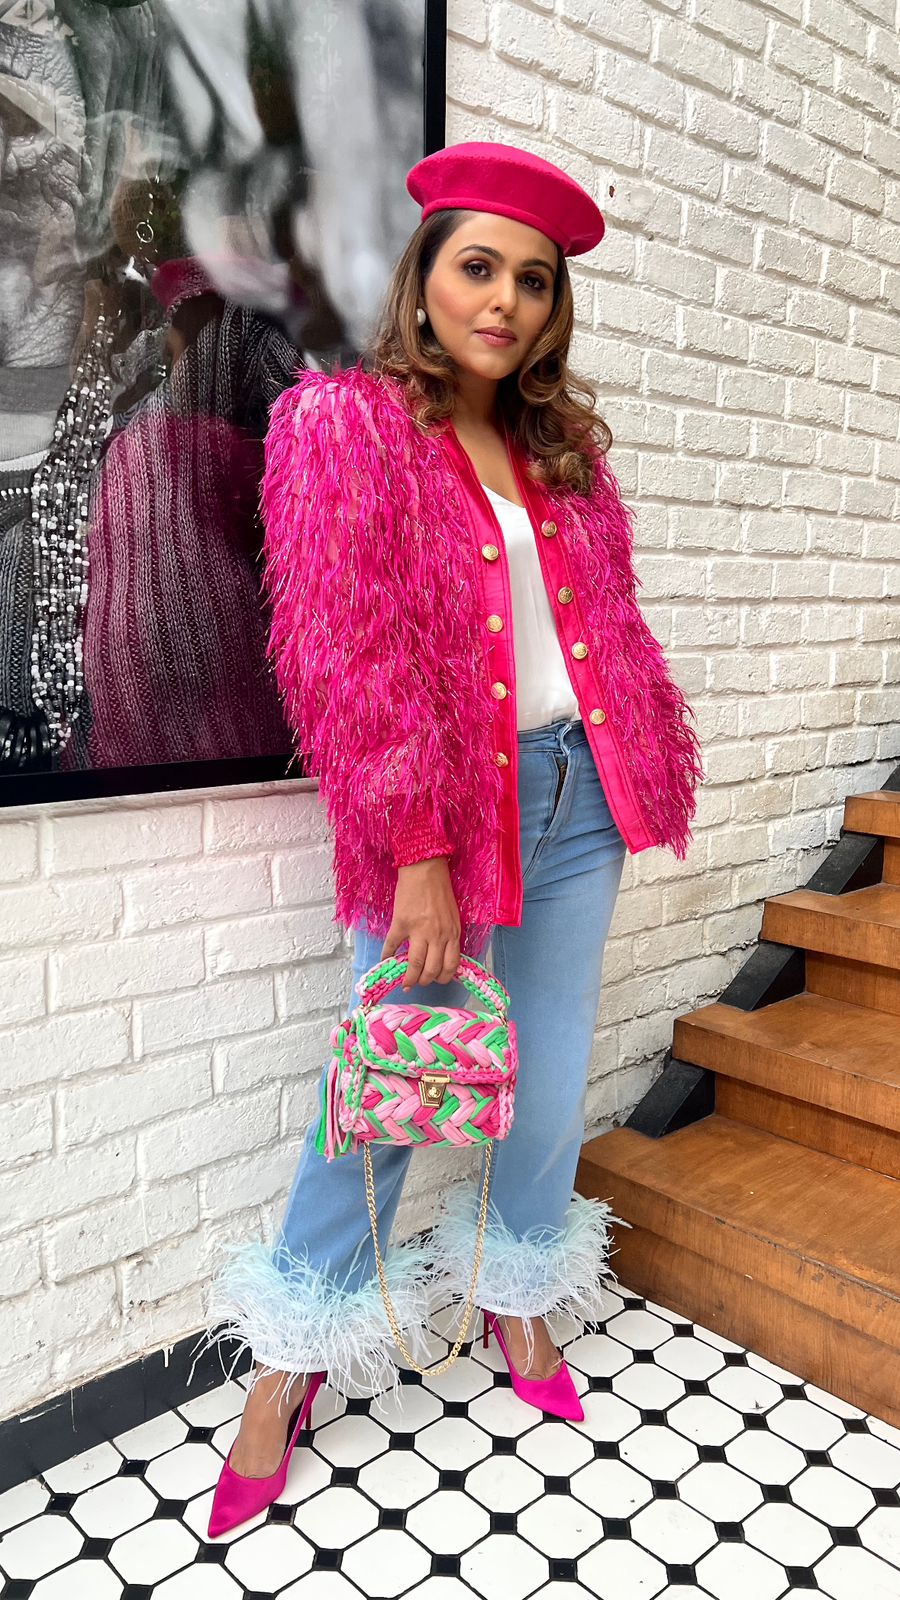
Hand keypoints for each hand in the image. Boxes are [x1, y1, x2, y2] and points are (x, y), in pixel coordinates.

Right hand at [381, 857, 460, 990]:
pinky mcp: (401, 924)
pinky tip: (385, 961)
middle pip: (432, 970)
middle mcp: (438, 935)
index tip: (436, 980)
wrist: (424, 869)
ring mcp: (419, 931)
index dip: (443, 978)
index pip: (451, 966)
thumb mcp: (453, 915)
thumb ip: (449, 935)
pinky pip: (392, 946)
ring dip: (409, 978)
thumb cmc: (440, 889)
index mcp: (452, 933)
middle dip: (424, 981)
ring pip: (414, 965)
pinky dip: (387, 957)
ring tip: (404, 981)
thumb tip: (441, 954)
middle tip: (418, 982)